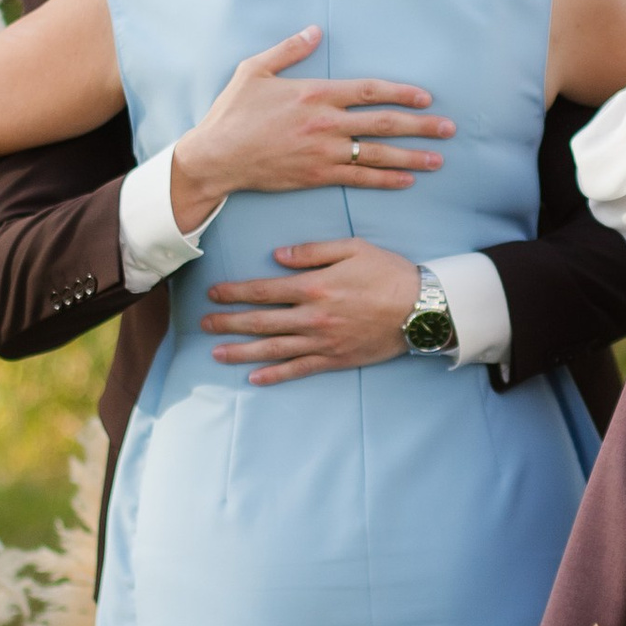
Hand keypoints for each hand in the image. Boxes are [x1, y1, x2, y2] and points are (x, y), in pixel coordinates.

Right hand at [166, 28, 453, 229]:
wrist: (216, 158)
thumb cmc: (232, 112)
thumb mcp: (254, 70)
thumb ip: (289, 50)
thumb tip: (315, 30)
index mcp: (314, 93)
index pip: (369, 91)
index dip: (401, 93)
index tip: (426, 97)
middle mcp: (325, 123)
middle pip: (384, 122)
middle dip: (420, 126)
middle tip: (449, 128)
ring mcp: (323, 152)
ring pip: (377, 153)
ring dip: (412, 156)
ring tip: (439, 159)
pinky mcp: (317, 176)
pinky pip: (359, 178)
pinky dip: (385, 179)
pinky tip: (407, 180)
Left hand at [199, 240, 423, 385]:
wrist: (422, 307)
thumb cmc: (388, 272)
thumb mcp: (352, 247)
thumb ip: (312, 251)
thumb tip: (276, 256)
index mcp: (314, 287)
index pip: (263, 290)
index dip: (235, 292)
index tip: (213, 293)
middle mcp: (313, 317)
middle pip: (261, 322)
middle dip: (228, 322)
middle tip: (203, 324)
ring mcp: (323, 341)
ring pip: (273, 349)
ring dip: (242, 351)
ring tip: (216, 353)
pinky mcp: (335, 359)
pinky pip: (299, 369)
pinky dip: (275, 375)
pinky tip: (254, 378)